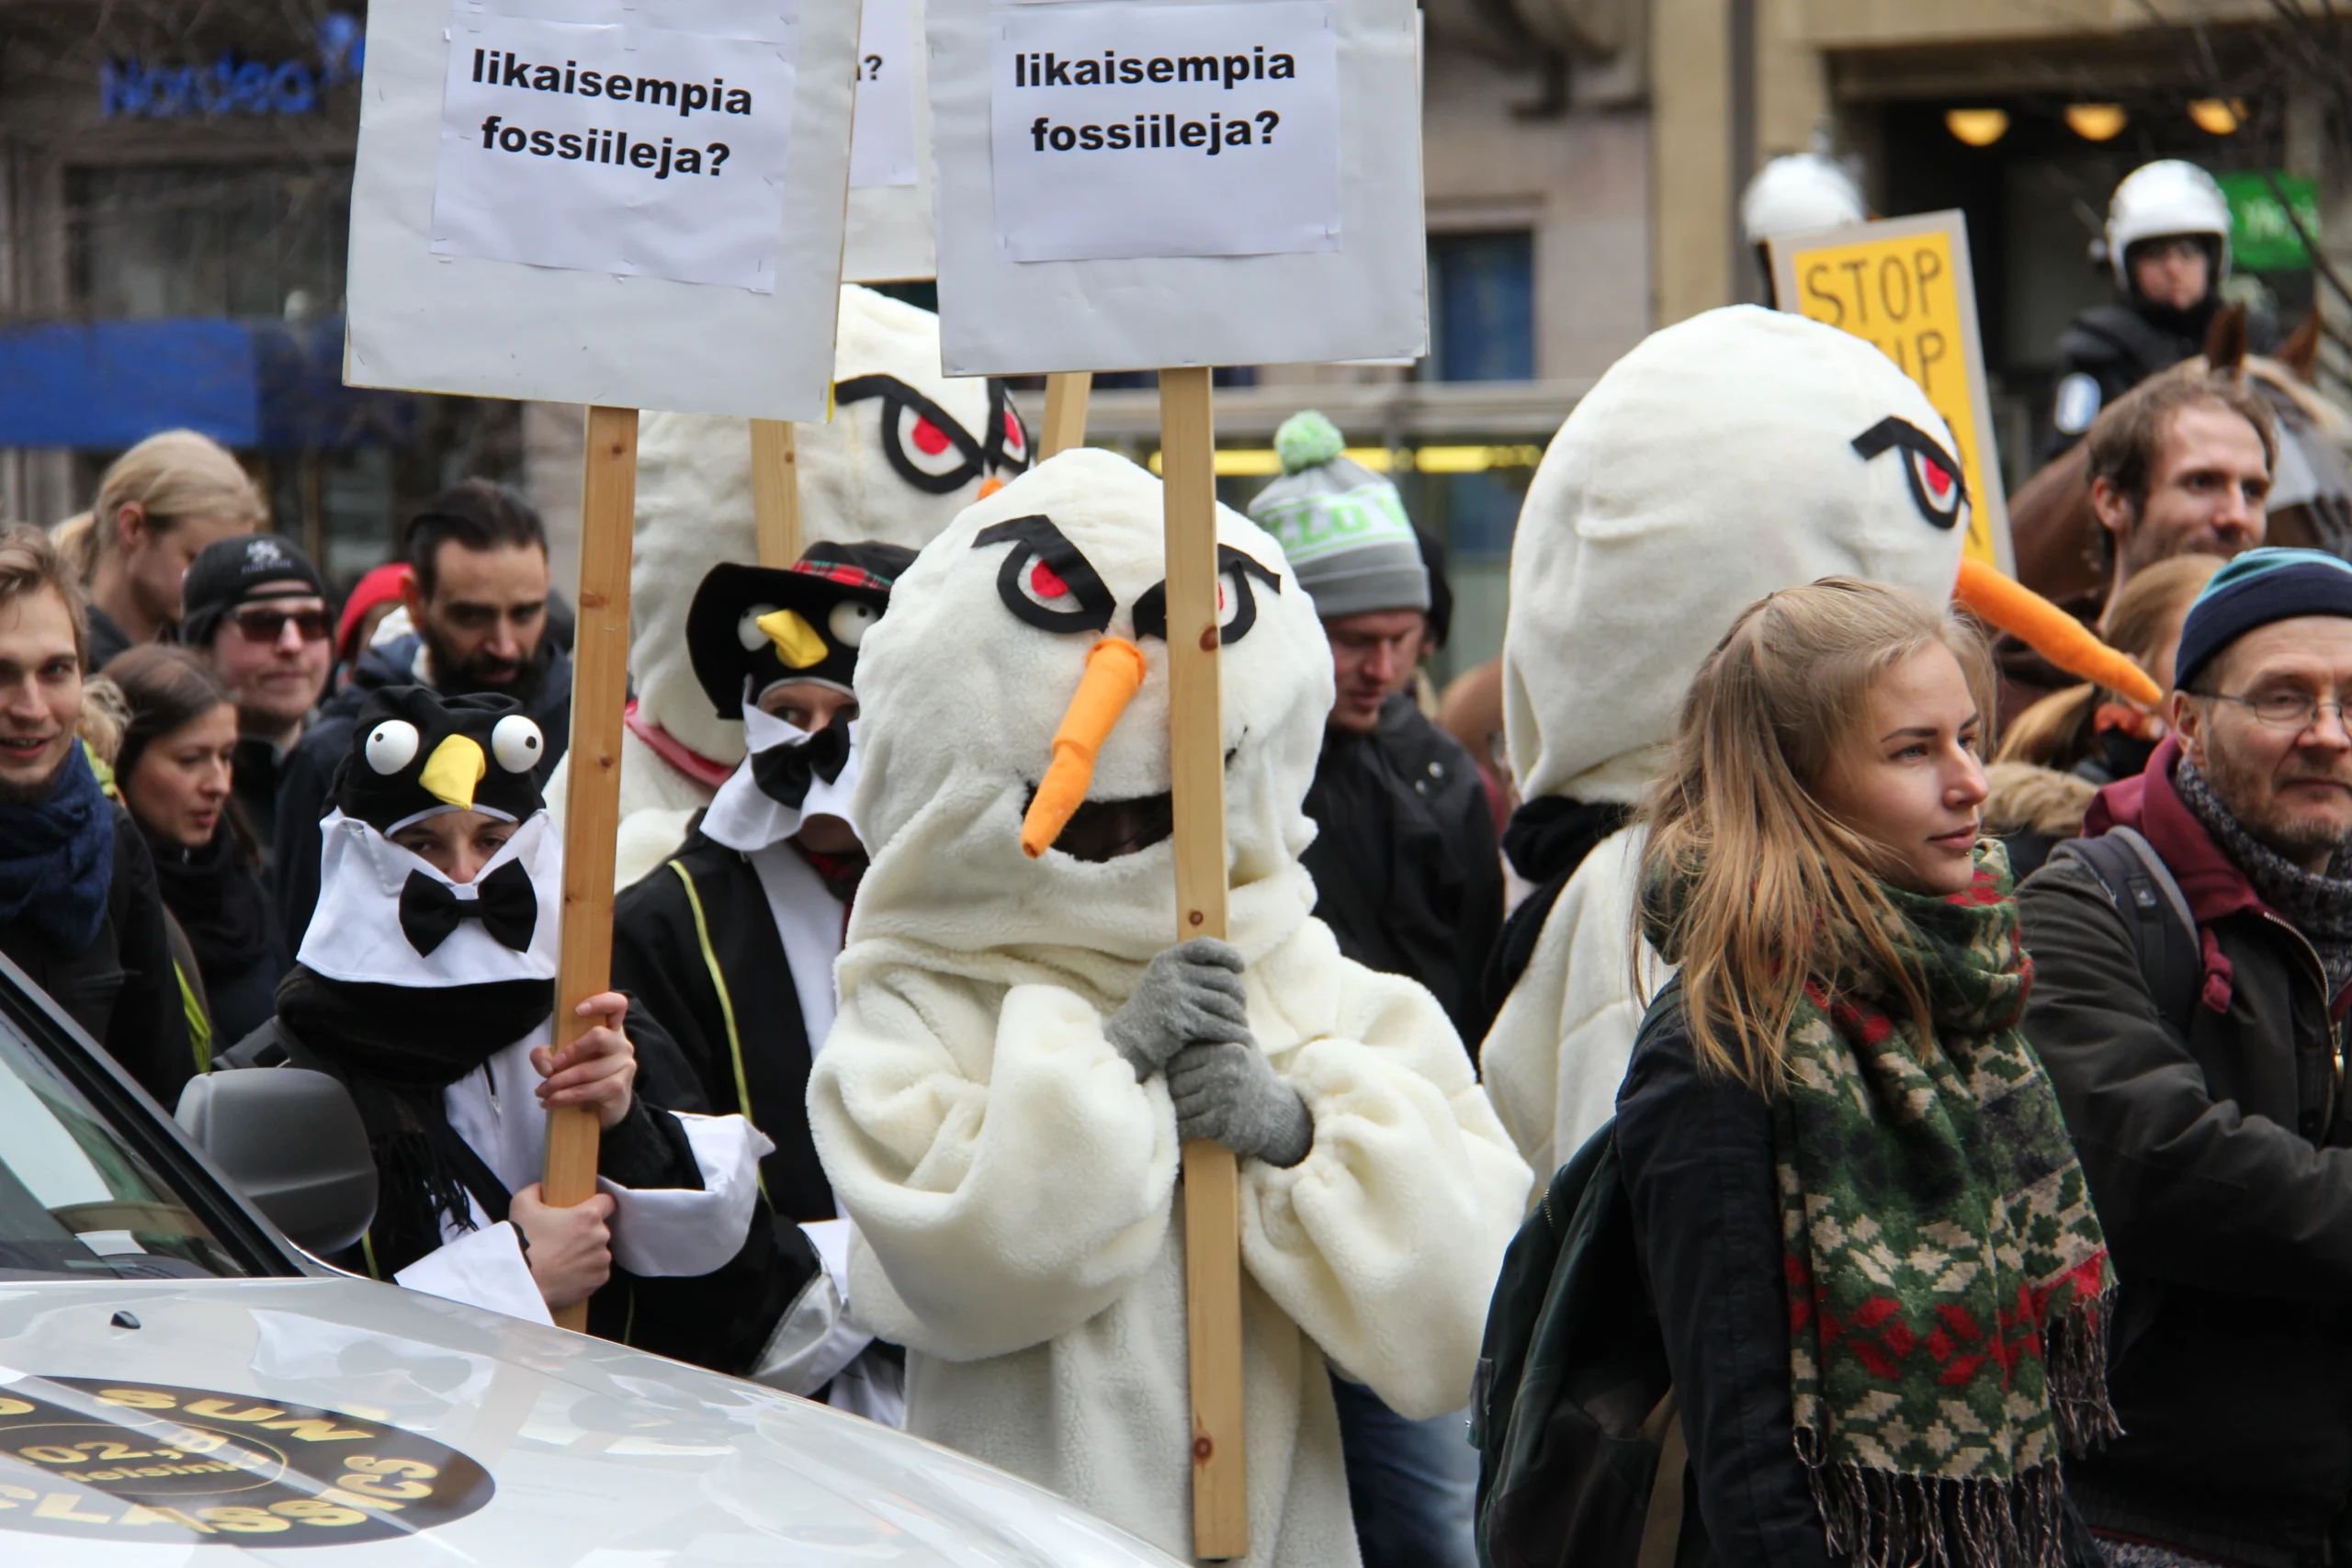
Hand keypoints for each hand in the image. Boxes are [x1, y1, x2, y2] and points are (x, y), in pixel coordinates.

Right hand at [510, 1184, 615, 1310]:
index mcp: (588, 1215)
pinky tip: (568, 1274)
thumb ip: (536, 1190)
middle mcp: (601, 1236)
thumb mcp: (522, 1204)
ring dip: (587, 1253)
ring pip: (599, 1251)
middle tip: (565, 1240)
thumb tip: (542, 1188)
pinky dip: (587, 1273)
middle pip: (600, 1229)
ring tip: (564, 1260)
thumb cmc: (523, 1240)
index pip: (607, 1202)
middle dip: (587, 1232)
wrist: (521, 1279)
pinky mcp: (600, 1279)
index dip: (597, 1204)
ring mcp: (602, 1259)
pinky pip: (597, 1272)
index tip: (585, 1211)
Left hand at [533, 992, 636, 1129]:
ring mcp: (624, 1066)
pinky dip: (564, 1098)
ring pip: (588, 1071)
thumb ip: (547, 1057)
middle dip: (570, 1052)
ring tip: (542, 1091)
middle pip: (599, 1036)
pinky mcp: (620, 1089)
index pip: (617, 1005)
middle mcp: (622, 1045)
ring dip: (559, 1083)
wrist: (606, 1110)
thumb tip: (542, 1058)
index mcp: (610, 1030)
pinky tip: (551, 1102)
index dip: (600, 1002)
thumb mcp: (563, 1063)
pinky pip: (589, 1091)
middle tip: (550, 1067)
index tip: (578, 1011)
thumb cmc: (585, 1078)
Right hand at [1104, 939, 1253, 1080]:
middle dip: (1239, 995)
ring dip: (1239, 1017)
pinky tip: (1243, 1040)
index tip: (1240, 967)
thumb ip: (1187, 971)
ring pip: (1225, 1003)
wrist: (1127, 1043)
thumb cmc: (1150, 1014)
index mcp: (1167, 960)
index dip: (1228, 953)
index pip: (1205, 946)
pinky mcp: (1181, 1021)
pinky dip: (1235, 1033)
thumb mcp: (1162, 982)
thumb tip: (1229, 965)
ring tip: (1243, 1026)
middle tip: (1242, 1009)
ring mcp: (1175, 996)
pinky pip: (1219, 1025)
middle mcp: (1171, 974)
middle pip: (1223, 978)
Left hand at [1167, 1041, 1312, 1167]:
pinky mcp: (1223, 1120)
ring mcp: (1225, 1095)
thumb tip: (1172, 1030)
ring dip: (1171, 1116)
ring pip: (1180, 1105)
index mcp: (1226, 1048)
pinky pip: (1188, 1126)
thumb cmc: (1252, 1081)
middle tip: (1158, 1104)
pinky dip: (1180, 1132)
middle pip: (1176, 1083)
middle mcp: (1226, 1068)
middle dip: (1167, 1096)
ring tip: (1166, 1118)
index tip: (1162, 1084)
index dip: (1168, 1074)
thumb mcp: (1241, 1051)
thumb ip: (1215, 1039)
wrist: (1279, 1117)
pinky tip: (1178, 1133)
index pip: (1180, 1059)